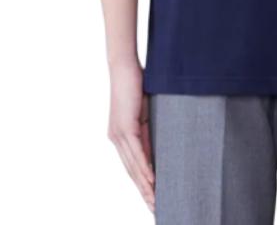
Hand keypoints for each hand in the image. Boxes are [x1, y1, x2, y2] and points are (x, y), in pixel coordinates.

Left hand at [107, 61, 154, 211]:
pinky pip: (136, 152)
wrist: (124, 67)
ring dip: (145, 186)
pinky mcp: (125, 127)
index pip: (133, 167)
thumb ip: (149, 128)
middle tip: (156, 209)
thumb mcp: (145, 111)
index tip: (153, 200)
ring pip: (133, 167)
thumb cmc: (135, 85)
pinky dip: (145, 168)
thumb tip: (160, 142)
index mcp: (120, 137)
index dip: (143, 185)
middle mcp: (116, 139)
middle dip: (144, 193)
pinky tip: (152, 181)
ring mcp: (119, 134)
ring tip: (156, 201)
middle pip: (132, 173)